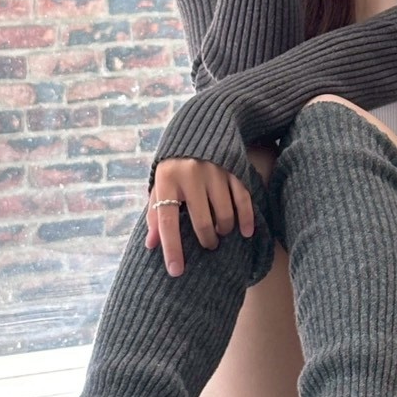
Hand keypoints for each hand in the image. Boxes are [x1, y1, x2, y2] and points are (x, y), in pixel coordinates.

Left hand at [145, 157, 255, 277]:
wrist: (202, 125)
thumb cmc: (175, 164)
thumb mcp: (160, 183)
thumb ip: (156, 212)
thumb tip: (151, 245)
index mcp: (167, 179)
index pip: (167, 221)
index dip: (171, 249)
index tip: (176, 271)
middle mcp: (191, 174)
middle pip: (201, 222)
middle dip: (206, 240)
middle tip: (208, 245)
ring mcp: (215, 171)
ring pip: (224, 215)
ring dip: (223, 230)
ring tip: (220, 232)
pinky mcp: (234, 168)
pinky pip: (243, 201)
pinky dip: (246, 220)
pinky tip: (246, 232)